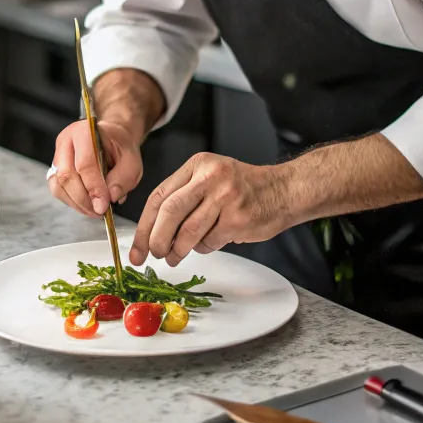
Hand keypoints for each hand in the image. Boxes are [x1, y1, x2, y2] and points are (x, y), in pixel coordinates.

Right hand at [48, 119, 142, 216]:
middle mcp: (66, 141)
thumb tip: (111, 197)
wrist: (112, 140)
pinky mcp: (55, 169)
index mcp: (85, 132)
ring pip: (58, 185)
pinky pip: (58, 190)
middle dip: (84, 199)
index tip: (104, 206)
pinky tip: (87, 206)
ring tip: (95, 211)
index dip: (94, 188)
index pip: (85, 163)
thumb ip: (124, 178)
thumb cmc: (120, 148)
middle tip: (100, 212)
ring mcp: (57, 155)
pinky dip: (72, 202)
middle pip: (66, 175)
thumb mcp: (132, 161)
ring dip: (76, 203)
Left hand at [130, 153, 292, 266]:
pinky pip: (210, 241)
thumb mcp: (210, 177)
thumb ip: (182, 197)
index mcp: (197, 164)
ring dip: (177, 250)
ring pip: (188, 231)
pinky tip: (206, 244)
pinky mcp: (238, 218)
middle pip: (169, 212)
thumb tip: (152, 233)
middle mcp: (210, 176)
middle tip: (153, 255)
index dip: (144, 225)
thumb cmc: (242, 188)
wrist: (284, 190)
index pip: (159, 196)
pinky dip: (203, 248)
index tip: (137, 247)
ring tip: (174, 257)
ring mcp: (225, 197)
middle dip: (156, 239)